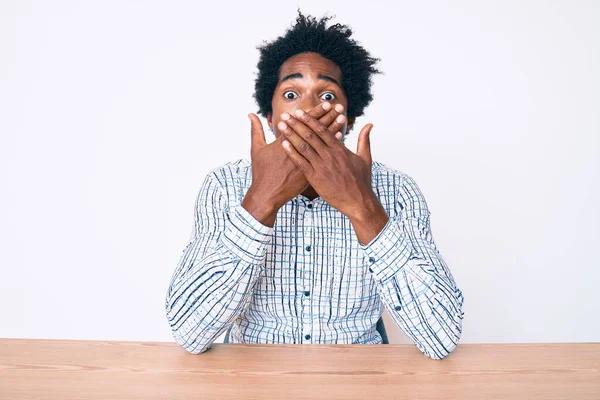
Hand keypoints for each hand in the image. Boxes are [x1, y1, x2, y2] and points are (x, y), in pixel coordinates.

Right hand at [242, 103, 346, 224]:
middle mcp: (297, 149)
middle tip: (338, 107)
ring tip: (342, 118)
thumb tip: (250, 114)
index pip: (303, 123)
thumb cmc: (261, 172)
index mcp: (284, 141)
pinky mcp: (310, 172)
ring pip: (321, 141)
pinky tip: (339, 139)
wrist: (267, 194)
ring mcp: (305, 161)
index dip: (315, 113)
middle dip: (327, 117)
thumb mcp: (256, 149)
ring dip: (332, 129)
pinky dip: (330, 148)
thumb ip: (256, 130)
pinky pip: (324, 155)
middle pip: (315, 129)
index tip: (326, 104)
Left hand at [278, 109, 378, 218]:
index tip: (300, 112)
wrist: (358, 202)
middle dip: (297, 124)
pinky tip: (283, 145)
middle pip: (310, 135)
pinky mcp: (315, 178)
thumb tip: (369, 124)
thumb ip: (364, 140)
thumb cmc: (362, 181)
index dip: (310, 120)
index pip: (323, 130)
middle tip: (286, 115)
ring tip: (281, 126)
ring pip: (304, 147)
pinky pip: (301, 163)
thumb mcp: (365, 158)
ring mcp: (321, 167)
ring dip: (291, 135)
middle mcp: (329, 156)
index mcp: (340, 149)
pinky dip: (292, 153)